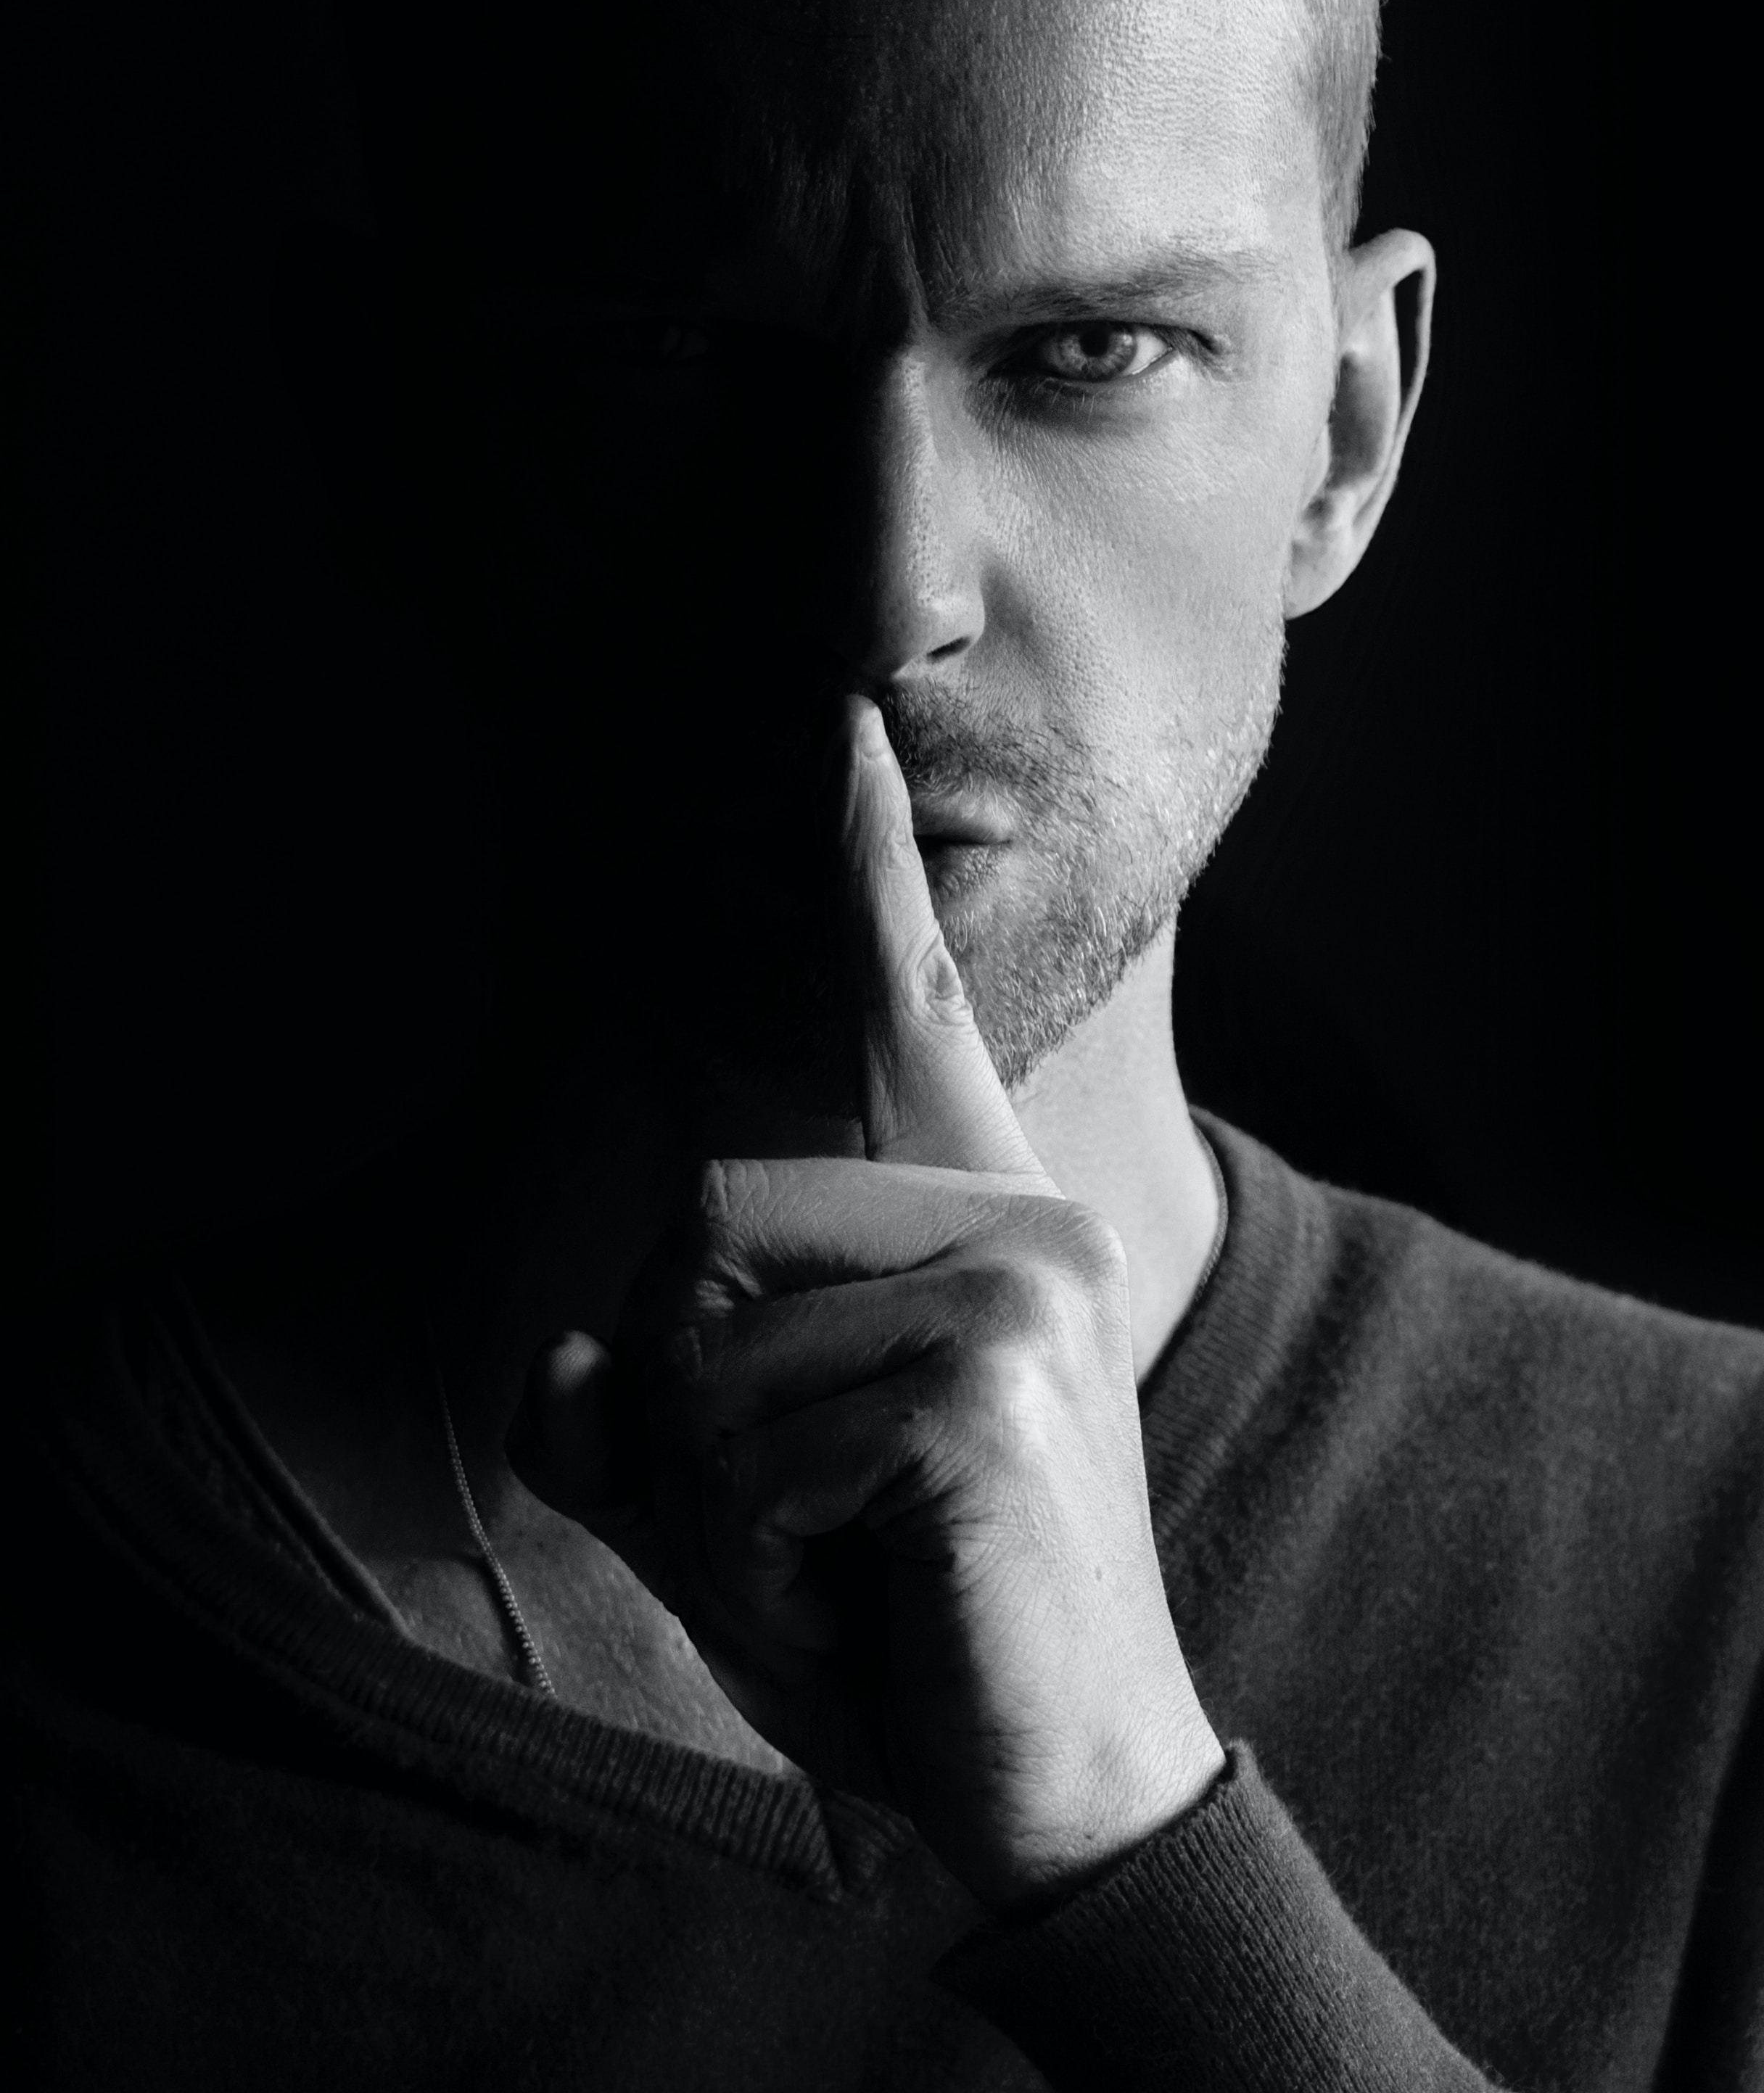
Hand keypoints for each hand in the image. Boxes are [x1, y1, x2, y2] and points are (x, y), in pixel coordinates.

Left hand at [517, 695, 1223, 1906]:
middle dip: (688, 1408)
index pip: (906, 1008)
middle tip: (812, 1532)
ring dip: (719, 1507)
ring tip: (850, 1570)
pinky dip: (756, 1561)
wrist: (1069, 1780)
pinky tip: (873, 1602)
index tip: (834, 722)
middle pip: (696, 1215)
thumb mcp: (744, 1513)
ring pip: (701, 1344)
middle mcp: (1010, 1213)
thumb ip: (645, 1429)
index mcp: (974, 1216)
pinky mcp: (983, 1373)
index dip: (860, 866)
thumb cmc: (911, 1626)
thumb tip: (558, 1377)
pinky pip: (743, 1446)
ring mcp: (1010, 1282)